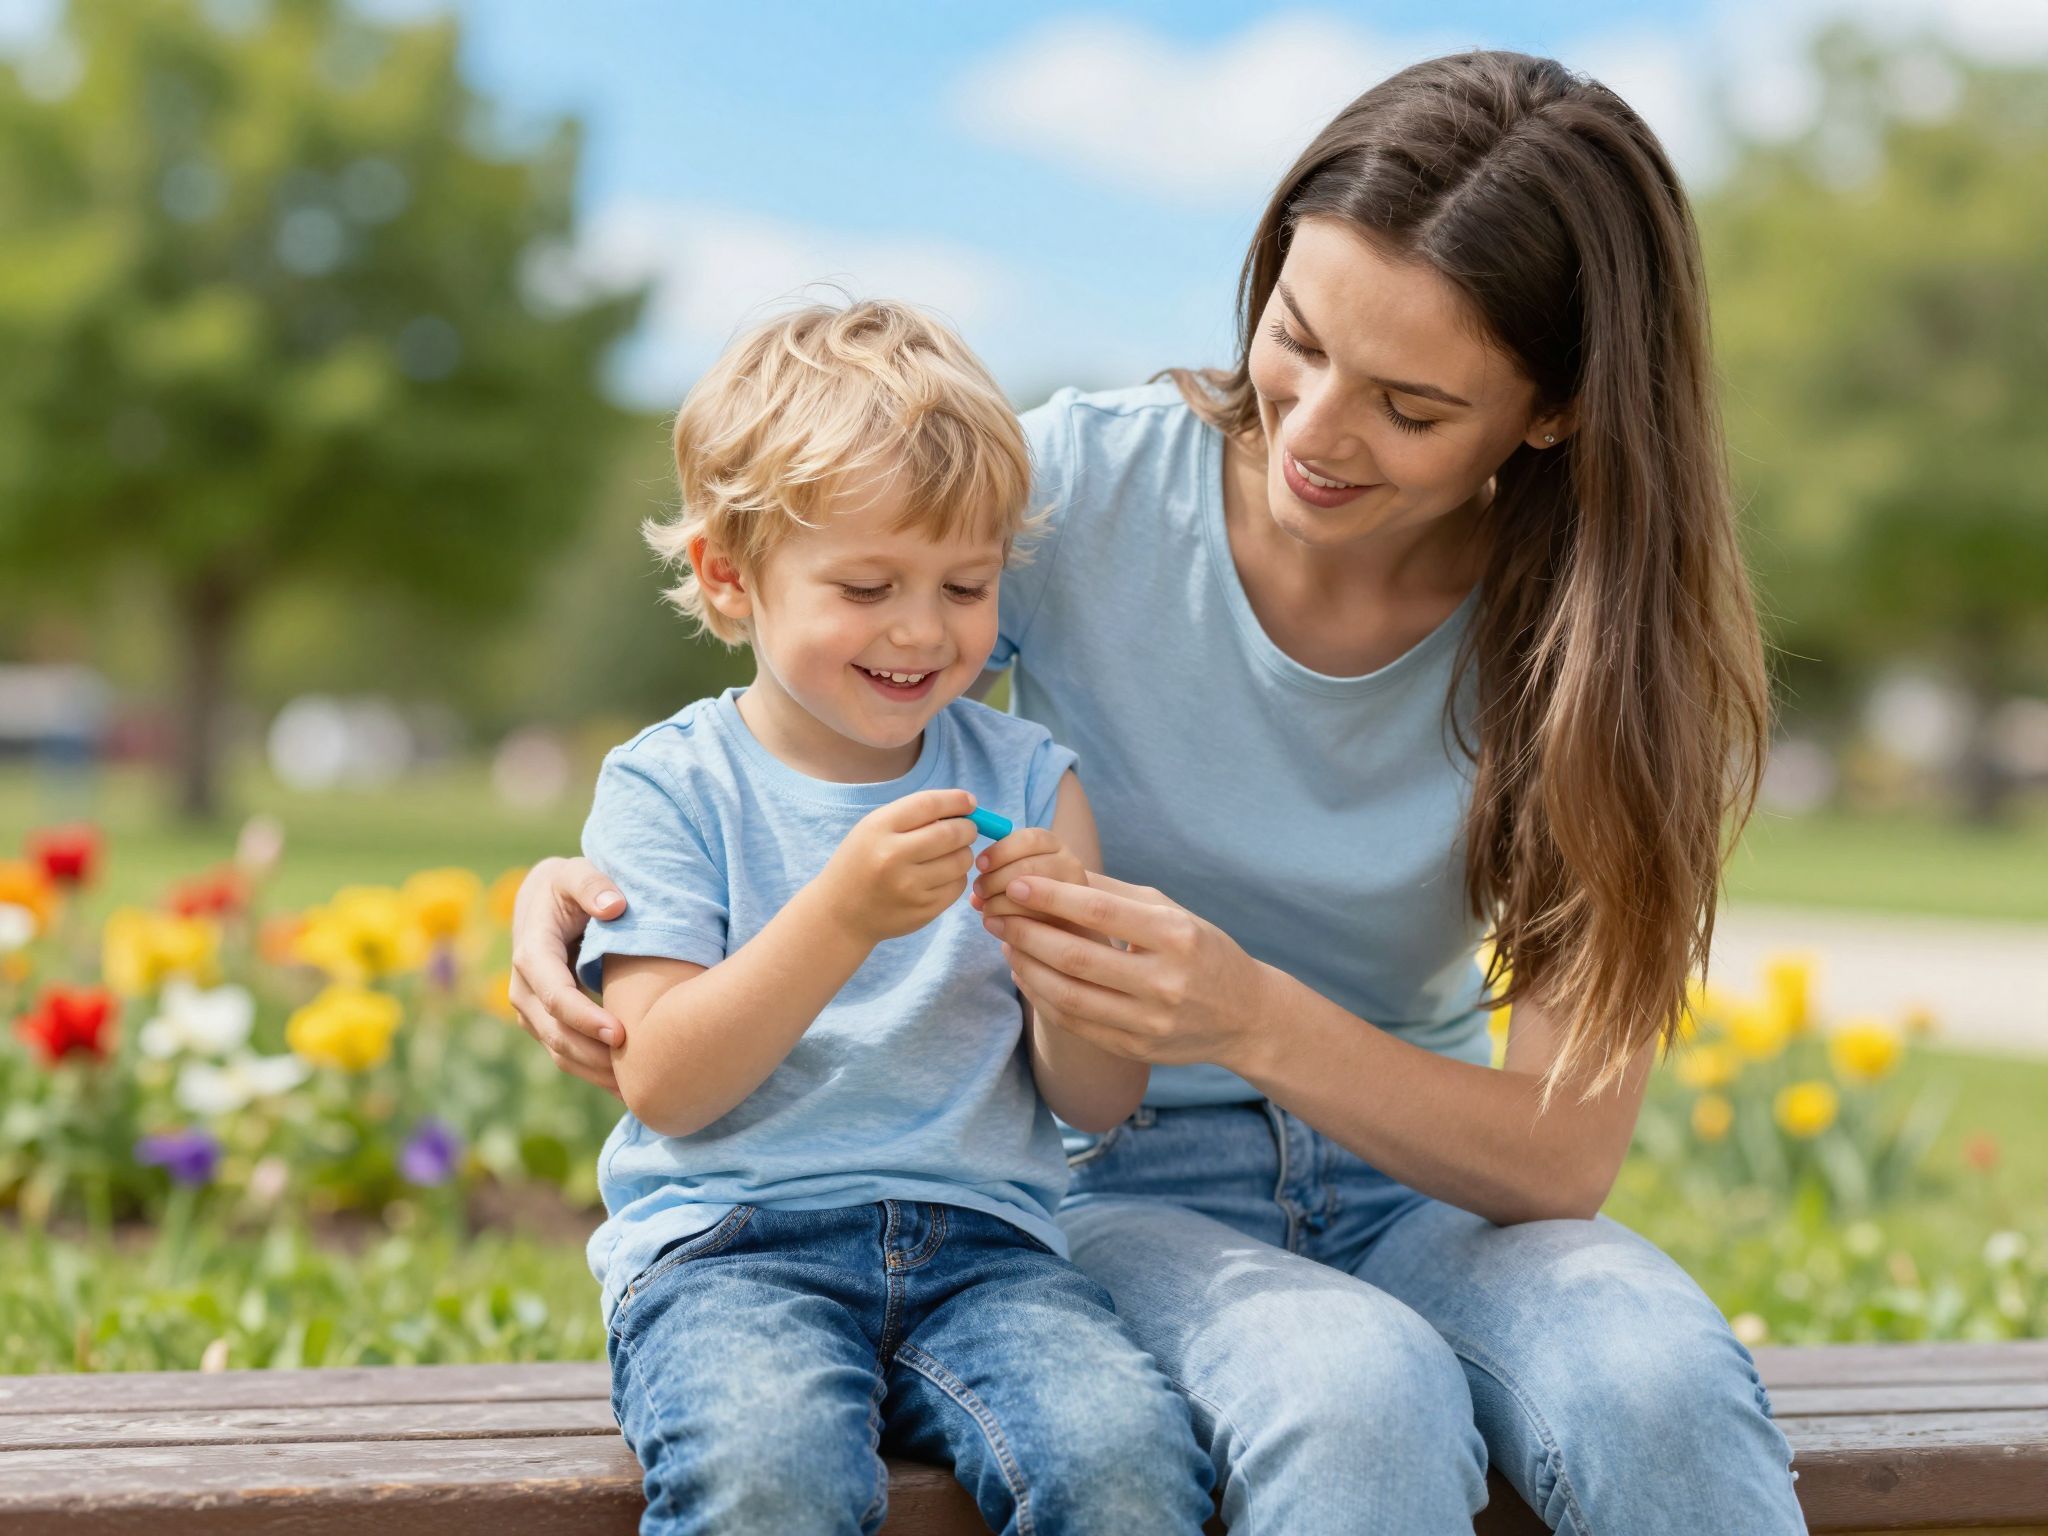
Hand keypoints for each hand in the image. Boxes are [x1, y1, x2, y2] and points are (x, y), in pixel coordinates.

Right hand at [509, 856, 628, 1099]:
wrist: (545, 901)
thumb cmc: (568, 885)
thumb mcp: (577, 873)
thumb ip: (593, 884)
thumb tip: (614, 906)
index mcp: (532, 951)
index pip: (556, 995)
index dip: (585, 1018)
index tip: (622, 1034)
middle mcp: (523, 986)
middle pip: (556, 1032)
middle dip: (594, 1054)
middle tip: (638, 1071)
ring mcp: (530, 1009)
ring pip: (558, 1050)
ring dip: (594, 1071)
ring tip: (636, 1087)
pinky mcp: (543, 1021)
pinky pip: (564, 1052)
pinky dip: (592, 1070)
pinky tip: (625, 1085)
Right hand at [817, 788, 981, 946]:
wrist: (840, 914)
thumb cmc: (863, 861)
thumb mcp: (874, 829)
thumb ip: (913, 814)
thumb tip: (965, 807)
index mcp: (878, 829)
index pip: (928, 804)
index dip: (956, 800)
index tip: (970, 802)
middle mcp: (892, 858)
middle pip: (951, 833)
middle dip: (968, 827)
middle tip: (967, 828)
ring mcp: (909, 888)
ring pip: (961, 861)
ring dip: (963, 852)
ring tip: (950, 852)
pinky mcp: (922, 910)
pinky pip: (957, 886)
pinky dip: (956, 876)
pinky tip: (940, 875)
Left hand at [969, 826, 1086, 923]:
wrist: (1062, 915)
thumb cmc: (1028, 888)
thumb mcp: (1014, 871)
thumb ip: (994, 873)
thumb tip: (975, 898)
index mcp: (1054, 845)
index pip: (1030, 839)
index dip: (1001, 850)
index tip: (980, 865)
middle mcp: (1070, 865)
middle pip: (1029, 866)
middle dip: (996, 880)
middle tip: (979, 891)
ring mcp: (1074, 894)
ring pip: (1031, 897)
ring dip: (1000, 904)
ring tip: (986, 910)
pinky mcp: (1070, 922)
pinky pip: (1035, 924)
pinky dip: (1010, 924)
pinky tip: (999, 925)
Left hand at [980, 871, 1275, 1069]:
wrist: (1245, 1015)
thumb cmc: (1202, 949)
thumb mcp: (1172, 911)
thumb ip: (1115, 893)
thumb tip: (1054, 868)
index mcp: (1176, 935)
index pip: (1101, 913)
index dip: (1053, 898)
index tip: (1017, 885)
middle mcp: (1165, 981)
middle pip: (1078, 957)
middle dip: (1027, 934)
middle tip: (995, 915)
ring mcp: (1150, 1021)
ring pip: (1069, 996)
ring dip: (1028, 968)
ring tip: (1005, 945)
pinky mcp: (1135, 1048)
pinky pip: (1076, 1023)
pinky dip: (1043, 998)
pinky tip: (1027, 975)